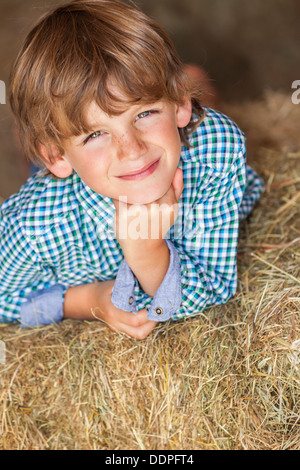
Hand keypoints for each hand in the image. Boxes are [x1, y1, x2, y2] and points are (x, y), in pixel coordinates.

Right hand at [63, 281, 157, 339]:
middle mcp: (115, 323)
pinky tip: (148, 315)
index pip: (135, 320)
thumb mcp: (114, 285)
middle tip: (158, 310)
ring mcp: (117, 329)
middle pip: (139, 332)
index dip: (148, 315)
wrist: (90, 301)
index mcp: (112, 311)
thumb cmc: (104, 290)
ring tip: (154, 313)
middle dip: (152, 323)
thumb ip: (129, 287)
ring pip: (138, 334)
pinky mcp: (120, 330)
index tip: (154, 304)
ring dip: (150, 326)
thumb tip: (148, 284)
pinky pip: (135, 332)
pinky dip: (145, 326)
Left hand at [112, 168, 183, 296]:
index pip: (159, 178)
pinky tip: (124, 207)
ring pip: (131, 186)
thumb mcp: (171, 208)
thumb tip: (178, 169)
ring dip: (129, 190)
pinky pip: (118, 195)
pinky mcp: (123, 214)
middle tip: (139, 193)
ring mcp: (138, 210)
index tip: (150, 188)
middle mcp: (155, 206)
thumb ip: (177, 188)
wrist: (144, 249)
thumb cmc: (157, 225)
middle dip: (140, 183)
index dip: (153, 181)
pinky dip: (119, 198)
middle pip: (144, 180)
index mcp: (169, 203)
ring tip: (132, 201)